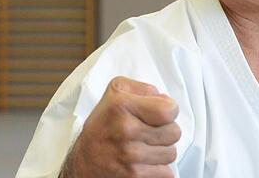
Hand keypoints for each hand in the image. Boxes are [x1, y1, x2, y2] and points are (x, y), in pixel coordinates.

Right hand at [60, 76, 180, 177]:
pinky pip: (166, 173)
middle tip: (148, 132)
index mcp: (122, 105)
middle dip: (165, 132)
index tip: (159, 115)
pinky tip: (144, 162)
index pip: (169, 110)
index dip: (169, 111)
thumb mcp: (116, 93)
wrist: (84, 161)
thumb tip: (166, 99)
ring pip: (171, 154)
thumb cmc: (104, 125)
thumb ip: (144, 89)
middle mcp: (125, 129)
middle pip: (174, 132)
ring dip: (161, 151)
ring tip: (144, 147)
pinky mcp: (133, 176)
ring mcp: (129, 155)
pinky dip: (158, 169)